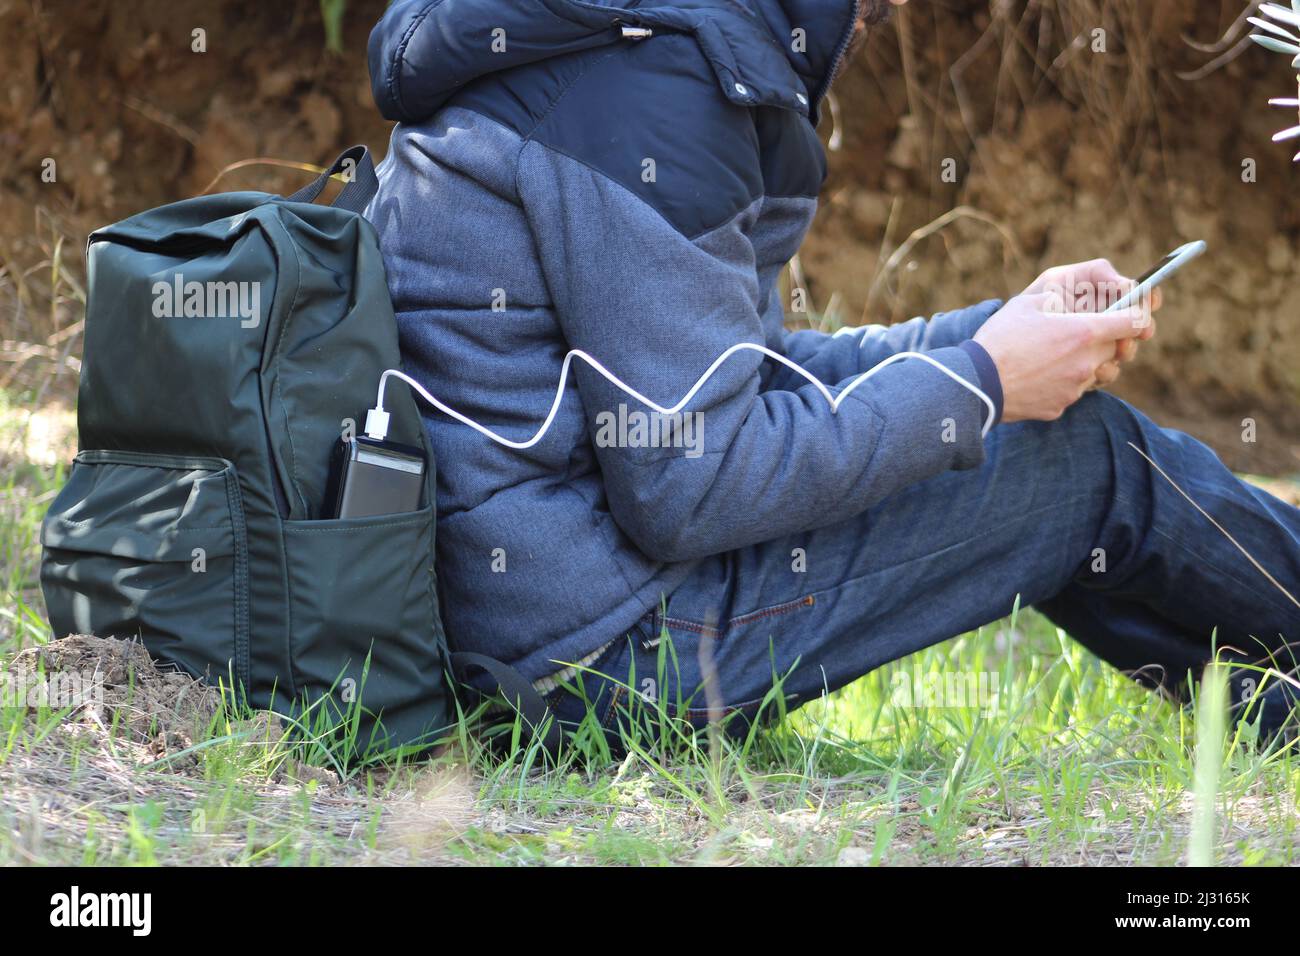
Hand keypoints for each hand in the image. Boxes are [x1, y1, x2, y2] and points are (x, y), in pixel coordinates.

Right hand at [973, 292, 1148, 422]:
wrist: (975, 385)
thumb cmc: (999, 339)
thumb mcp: (1027, 302)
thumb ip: (1061, 295)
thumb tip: (1079, 294)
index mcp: (1083, 332)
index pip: (1136, 321)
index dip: (1139, 313)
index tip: (1132, 311)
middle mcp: (1087, 362)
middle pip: (1118, 349)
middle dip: (1107, 339)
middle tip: (1080, 332)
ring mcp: (1075, 388)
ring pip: (1097, 371)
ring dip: (1086, 362)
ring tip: (1055, 355)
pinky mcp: (1061, 406)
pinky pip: (1074, 390)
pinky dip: (1063, 381)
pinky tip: (1040, 374)